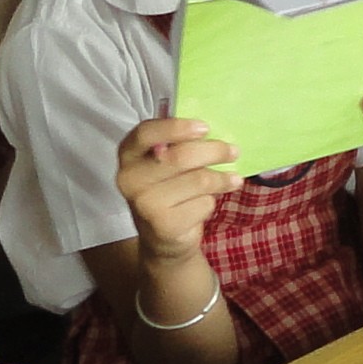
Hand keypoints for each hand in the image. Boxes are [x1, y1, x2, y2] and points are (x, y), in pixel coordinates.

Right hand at [118, 115, 239, 266]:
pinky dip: (211, 202)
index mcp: (129, 154)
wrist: (162, 236)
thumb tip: (214, 132)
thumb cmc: (168, 188)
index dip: (176, 128)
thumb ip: (179, 145)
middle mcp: (130, 178)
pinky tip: (206, 203)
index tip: (205, 127)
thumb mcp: (166, 163)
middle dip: (214, 151)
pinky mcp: (164, 225)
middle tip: (234, 151)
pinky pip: (203, 203)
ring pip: (198, 180)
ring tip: (233, 179)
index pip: (146, 133)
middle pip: (179, 156)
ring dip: (221, 179)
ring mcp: (145, 204)